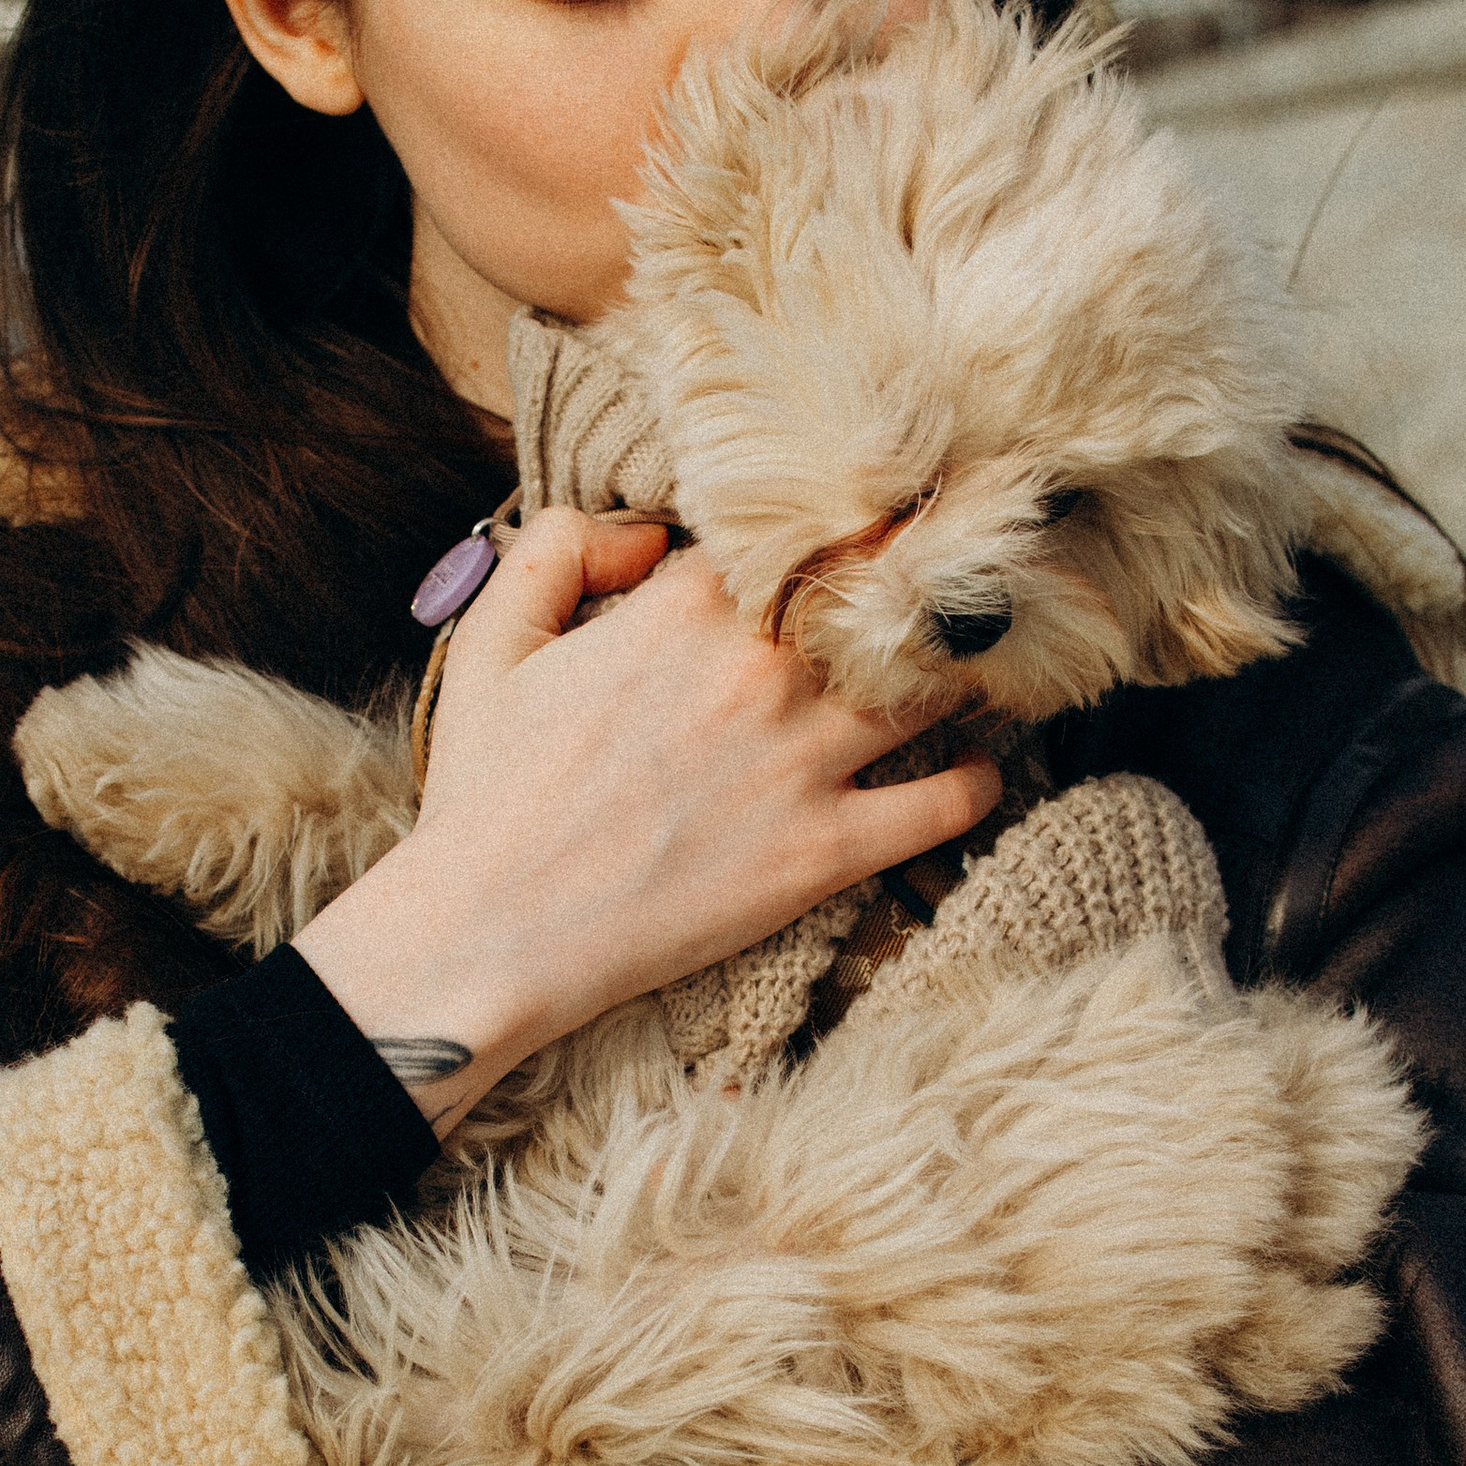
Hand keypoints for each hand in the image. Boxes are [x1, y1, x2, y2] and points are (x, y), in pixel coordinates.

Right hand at [294, 510, 1000, 1128]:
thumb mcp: (491, 642)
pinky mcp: (825, 849)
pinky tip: (979, 771)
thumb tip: (646, 533)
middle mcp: (762, 669)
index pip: (798, 533)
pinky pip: (945, 803)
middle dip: (913, 587)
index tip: (849, 541)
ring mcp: (803, 759)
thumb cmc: (486, 793)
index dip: (823, 535)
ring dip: (954, 674)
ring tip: (964, 674)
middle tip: (944, 587)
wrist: (492, 932)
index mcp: (687, 607)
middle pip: (883, 595)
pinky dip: (977, 783)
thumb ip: (560, 550)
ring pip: (929, 685)